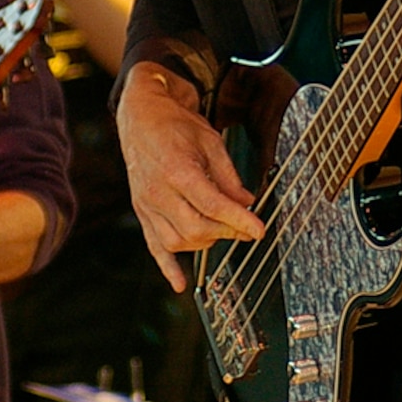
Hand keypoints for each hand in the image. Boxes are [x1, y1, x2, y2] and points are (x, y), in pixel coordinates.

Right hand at [116, 64, 264, 291]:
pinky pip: (153, 246)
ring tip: (222, 231)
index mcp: (178, 171)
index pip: (213, 205)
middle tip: (246, 227)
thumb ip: (229, 177)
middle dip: (227, 232)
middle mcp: (159, 192)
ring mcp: (147, 205)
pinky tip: (180, 283)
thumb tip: (247, 202)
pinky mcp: (142, 212)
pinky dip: (167, 267)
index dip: (239, 220)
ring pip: (177, 240)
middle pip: (197, 227)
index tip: (259, 229)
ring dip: (205, 242)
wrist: (142, 117)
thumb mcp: (211, 142)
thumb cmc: (177, 126)